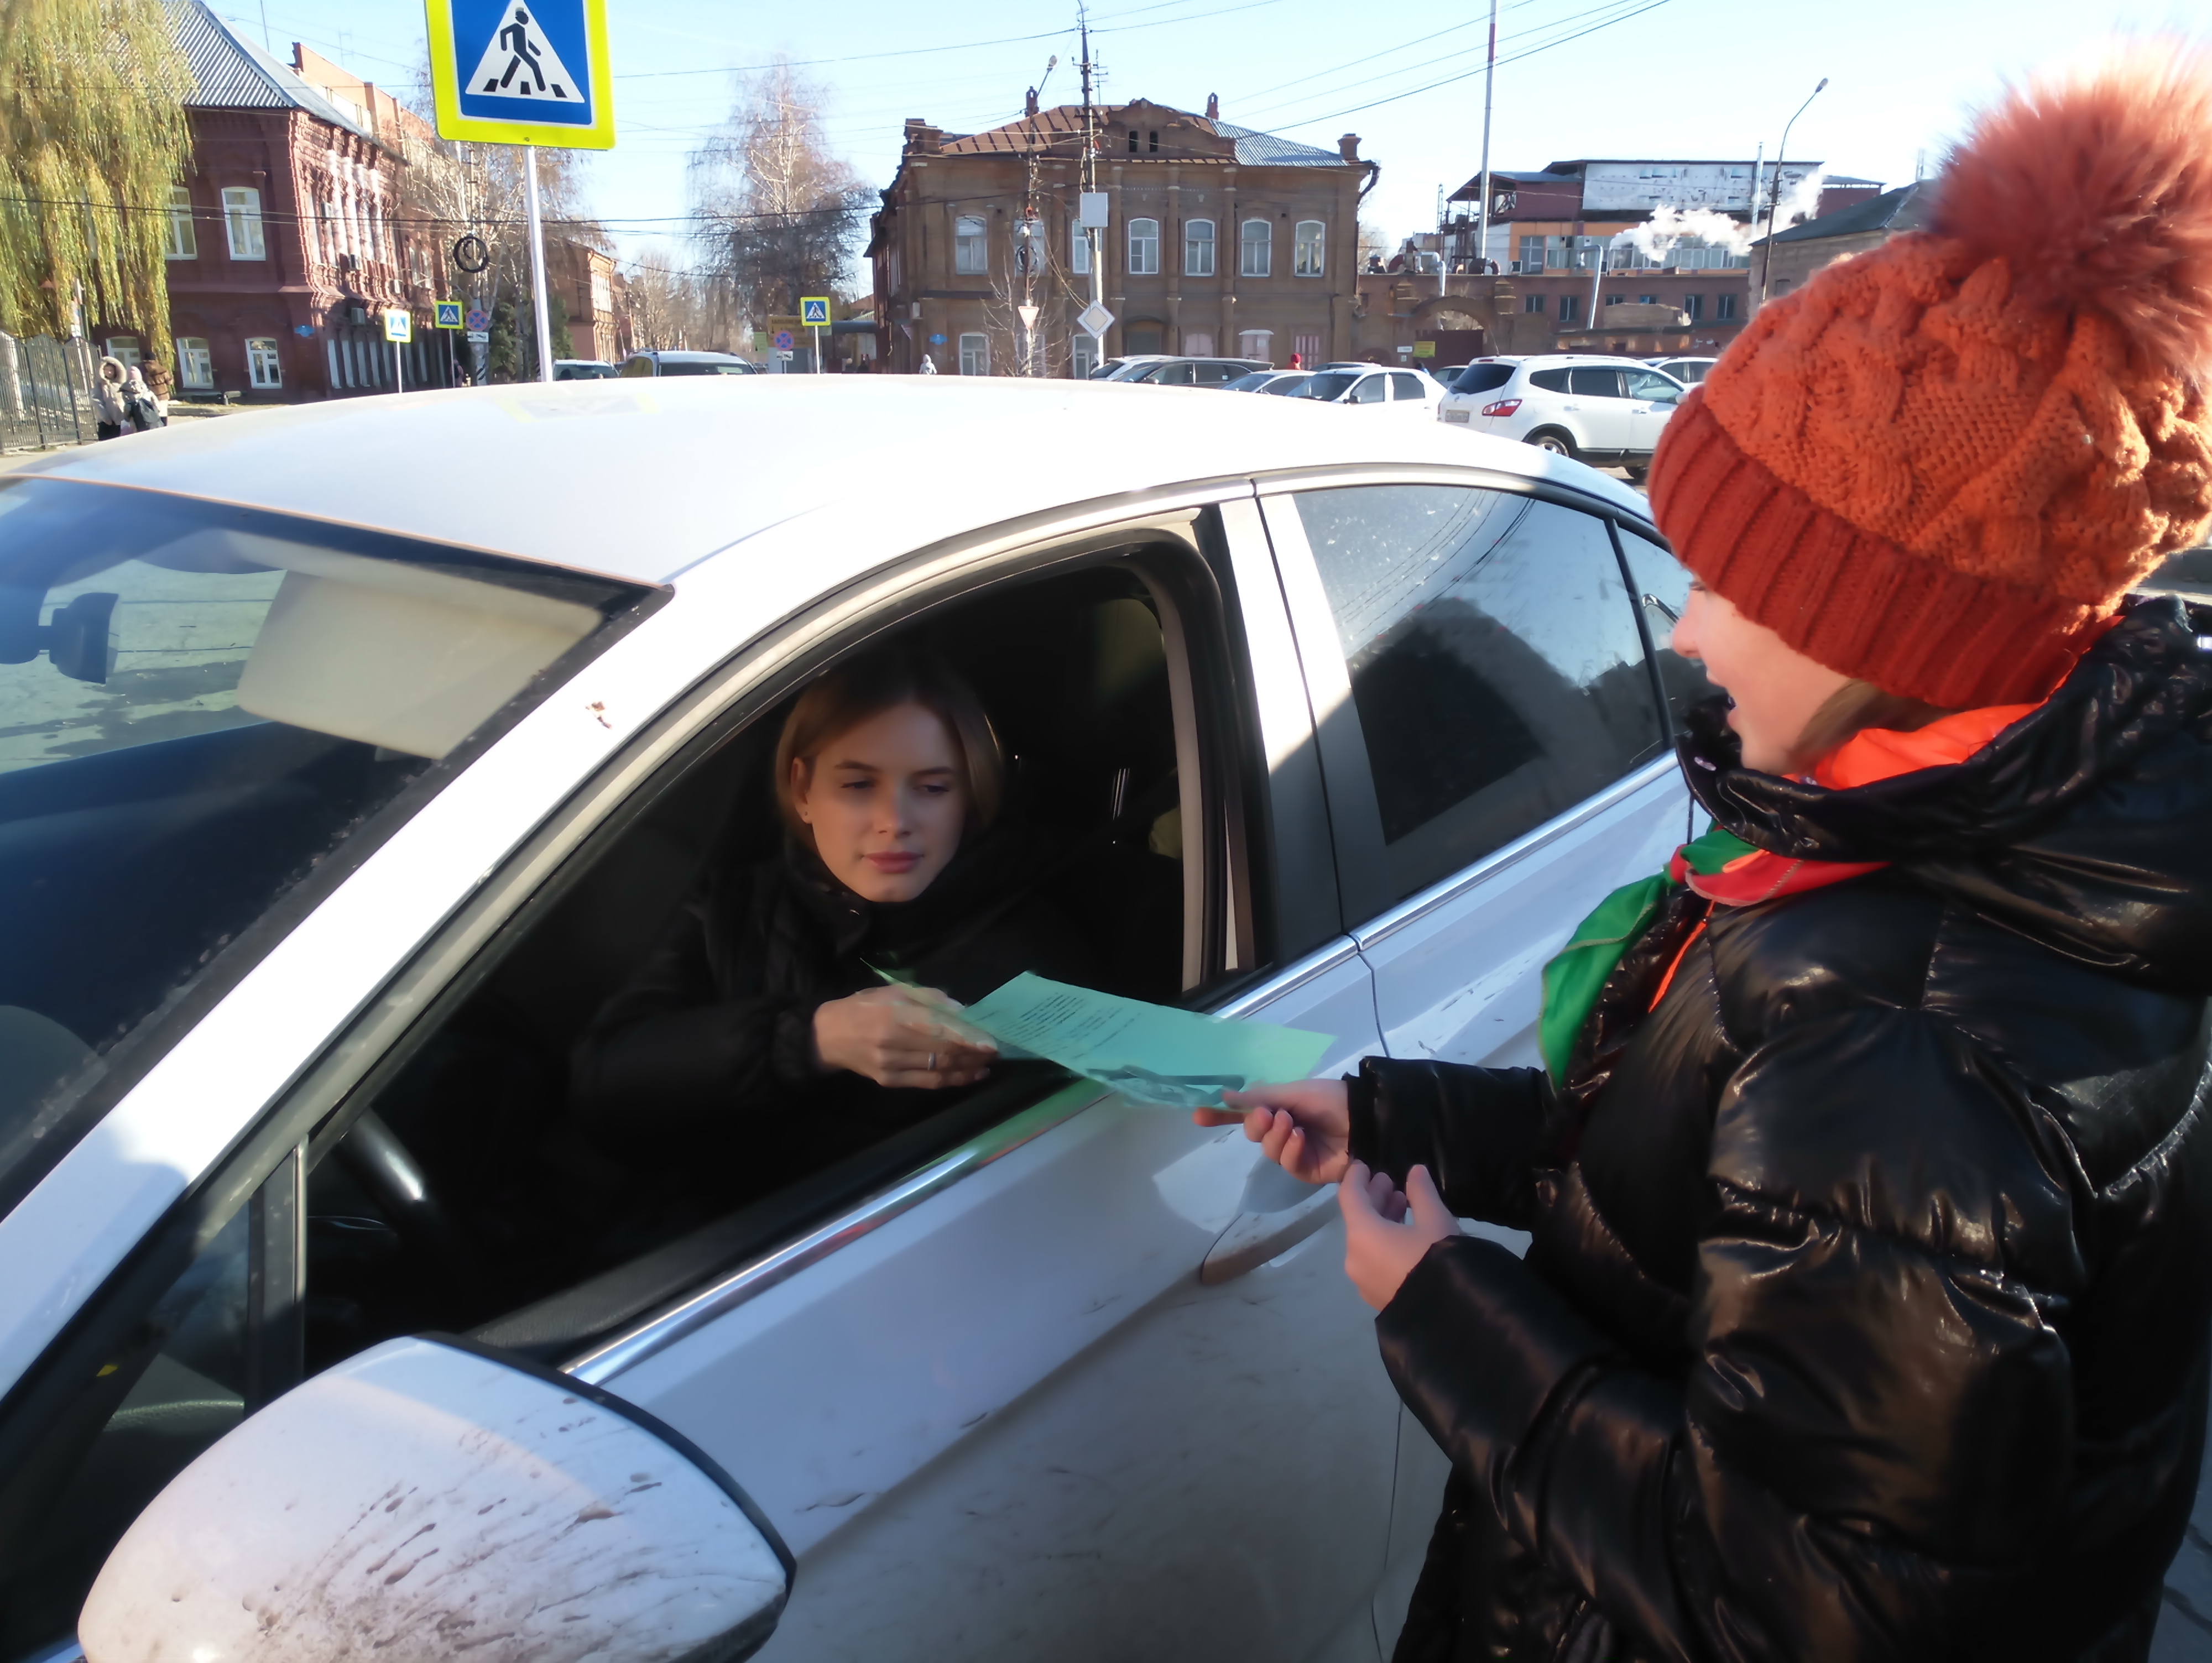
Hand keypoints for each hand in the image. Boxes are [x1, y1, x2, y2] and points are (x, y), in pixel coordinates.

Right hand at [812, 985, 995, 1089]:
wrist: (827, 1036)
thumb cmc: (863, 1007)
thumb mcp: (893, 992)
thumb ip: (928, 998)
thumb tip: (962, 1010)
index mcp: (894, 1015)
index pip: (939, 1029)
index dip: (968, 1038)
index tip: (990, 1041)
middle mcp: (892, 1042)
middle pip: (943, 1051)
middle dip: (973, 1052)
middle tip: (995, 1050)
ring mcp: (891, 1065)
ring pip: (939, 1069)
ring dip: (968, 1068)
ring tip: (988, 1063)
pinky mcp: (889, 1081)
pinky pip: (928, 1082)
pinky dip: (953, 1080)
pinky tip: (970, 1076)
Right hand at [1193, 1078, 1350, 1184]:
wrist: (1366, 1117)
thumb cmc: (1331, 1098)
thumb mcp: (1294, 1091)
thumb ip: (1260, 1097)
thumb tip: (1225, 1095)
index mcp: (1280, 1107)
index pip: (1244, 1113)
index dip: (1221, 1115)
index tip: (1198, 1116)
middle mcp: (1283, 1130)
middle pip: (1253, 1133)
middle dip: (1257, 1124)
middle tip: (1269, 1115)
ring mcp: (1294, 1151)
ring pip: (1268, 1150)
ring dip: (1277, 1136)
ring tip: (1293, 1124)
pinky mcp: (1307, 1170)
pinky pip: (1288, 1163)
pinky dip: (1291, 1150)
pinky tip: (1301, 1139)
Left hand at [1339, 1162, 1461, 1311]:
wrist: (1453, 1318)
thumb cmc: (1440, 1260)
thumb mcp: (1436, 1220)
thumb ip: (1422, 1192)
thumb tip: (1416, 1172)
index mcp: (1362, 1235)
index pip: (1349, 1196)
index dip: (1356, 1177)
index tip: (1364, 1165)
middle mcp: (1355, 1258)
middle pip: (1357, 1220)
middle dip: (1374, 1198)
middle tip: (1390, 1182)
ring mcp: (1363, 1282)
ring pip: (1366, 1241)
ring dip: (1381, 1220)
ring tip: (1402, 1204)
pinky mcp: (1376, 1297)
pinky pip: (1373, 1260)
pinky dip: (1383, 1242)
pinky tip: (1405, 1236)